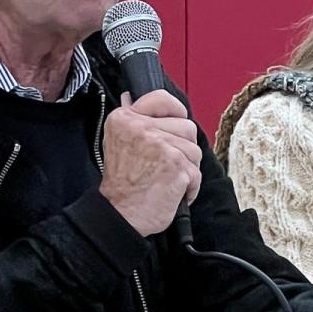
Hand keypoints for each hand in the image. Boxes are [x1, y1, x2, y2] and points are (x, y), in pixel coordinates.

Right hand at [100, 91, 201, 235]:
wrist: (119, 215)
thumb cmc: (121, 184)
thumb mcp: (115, 142)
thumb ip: (130, 119)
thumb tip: (129, 97)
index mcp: (126, 119)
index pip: (162, 98)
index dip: (176, 111)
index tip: (176, 122)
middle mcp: (142, 128)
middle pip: (186, 126)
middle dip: (184, 147)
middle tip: (167, 163)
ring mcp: (161, 146)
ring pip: (195, 149)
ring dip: (187, 167)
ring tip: (168, 178)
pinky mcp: (177, 166)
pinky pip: (196, 172)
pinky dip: (190, 187)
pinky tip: (174, 192)